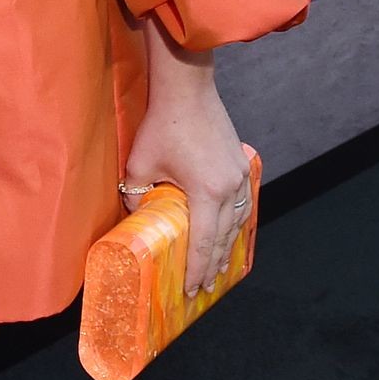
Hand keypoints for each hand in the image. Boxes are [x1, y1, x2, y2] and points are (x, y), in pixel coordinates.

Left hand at [123, 26, 251, 297]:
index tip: (192, 291)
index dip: (197, 269)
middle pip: (225, 237)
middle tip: (205, 287)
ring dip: (227, 246)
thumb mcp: (140, 164)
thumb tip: (136, 215)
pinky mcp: (241, 163)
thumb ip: (136, 194)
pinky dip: (236, 222)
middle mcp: (230, 188)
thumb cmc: (162, 125)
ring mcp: (240, 175)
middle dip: (214, 265)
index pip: (203, 243)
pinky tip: (229, 232)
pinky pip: (242, 203)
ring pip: (237, 221)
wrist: (188, 88)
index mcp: (207, 193)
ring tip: (217, 266)